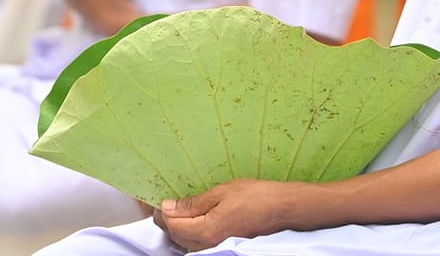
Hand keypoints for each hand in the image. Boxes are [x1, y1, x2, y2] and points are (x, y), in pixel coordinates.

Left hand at [156, 179, 303, 248]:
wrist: (282, 208)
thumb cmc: (256, 197)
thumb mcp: (221, 192)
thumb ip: (193, 203)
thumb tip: (169, 207)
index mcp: (206, 230)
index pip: (172, 225)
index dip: (161, 212)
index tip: (157, 199)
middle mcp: (209, 244)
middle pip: (176, 237)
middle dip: (167, 221)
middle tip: (165, 203)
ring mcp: (217, 247)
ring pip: (186, 243)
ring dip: (178, 228)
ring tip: (177, 210)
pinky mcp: (224, 245)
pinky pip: (199, 244)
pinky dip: (190, 233)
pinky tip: (193, 220)